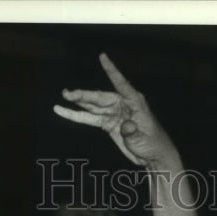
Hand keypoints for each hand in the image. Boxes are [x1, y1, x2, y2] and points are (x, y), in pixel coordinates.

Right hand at [54, 53, 175, 168]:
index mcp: (134, 101)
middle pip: (100, 97)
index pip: (121, 83)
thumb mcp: (143, 138)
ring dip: (78, 102)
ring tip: (63, 96)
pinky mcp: (108, 124)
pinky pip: (90, 119)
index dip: (111, 71)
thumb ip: (133, 132)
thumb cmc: (153, 144)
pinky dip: (77, 116)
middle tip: (68, 93)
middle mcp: (121, 104)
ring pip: (92, 106)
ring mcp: (113, 114)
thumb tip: (125, 126)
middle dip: (83, 95)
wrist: (153, 157)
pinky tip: (63, 111)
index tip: (102, 57)